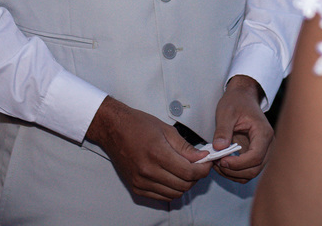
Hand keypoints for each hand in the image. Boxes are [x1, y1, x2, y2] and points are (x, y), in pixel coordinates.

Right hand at [85, 96, 209, 200]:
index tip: (207, 163)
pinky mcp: (136, 187)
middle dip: (196, 177)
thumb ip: (185, 147)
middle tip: (198, 166)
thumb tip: (201, 157)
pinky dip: (171, 190)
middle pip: (183, 185)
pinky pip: (161, 196)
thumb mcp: (166, 129)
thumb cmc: (138, 124)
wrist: (113, 129)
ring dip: (184, 185)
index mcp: (157, 153)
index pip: (189, 172)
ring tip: (185, 171)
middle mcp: (148, 170)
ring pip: (174, 194)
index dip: (203, 169)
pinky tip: (172, 177)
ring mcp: (141, 181)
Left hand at [210, 75, 273, 182]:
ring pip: (251, 173)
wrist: (243, 97)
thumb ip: (222, 130)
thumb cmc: (237, 101)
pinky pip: (247, 170)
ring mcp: (263, 151)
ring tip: (217, 163)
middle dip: (234, 170)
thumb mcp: (226, 112)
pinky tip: (223, 163)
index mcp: (263, 133)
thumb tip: (219, 148)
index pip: (256, 156)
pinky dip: (235, 172)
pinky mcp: (255, 154)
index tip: (222, 161)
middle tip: (216, 163)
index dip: (239, 163)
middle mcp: (268, 144)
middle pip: (255, 169)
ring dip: (233, 173)